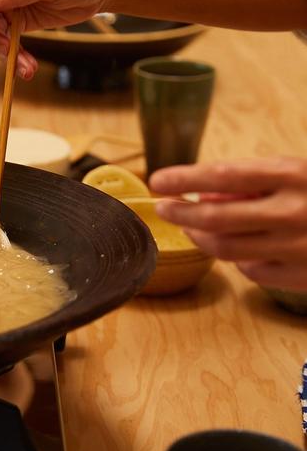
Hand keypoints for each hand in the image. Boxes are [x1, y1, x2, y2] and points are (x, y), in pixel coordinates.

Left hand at [149, 158, 306, 290]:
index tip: (157, 181)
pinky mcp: (303, 276)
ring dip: (200, 238)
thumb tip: (203, 195)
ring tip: (189, 227)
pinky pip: (252, 272)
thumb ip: (254, 180)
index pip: (223, 175)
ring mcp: (298, 247)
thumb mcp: (297, 174)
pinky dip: (236, 260)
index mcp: (292, 175)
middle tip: (162, 208)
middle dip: (180, 213)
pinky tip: (235, 249)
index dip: (184, 179)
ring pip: (226, 249)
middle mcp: (293, 211)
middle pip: (216, 218)